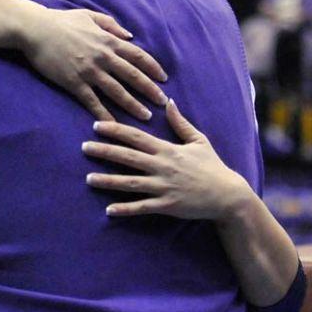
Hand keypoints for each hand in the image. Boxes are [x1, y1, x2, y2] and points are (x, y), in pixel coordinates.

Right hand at [22, 9, 167, 120]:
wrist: (35, 29)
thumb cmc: (61, 21)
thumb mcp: (89, 15)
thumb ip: (111, 25)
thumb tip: (130, 36)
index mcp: (108, 40)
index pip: (138, 56)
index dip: (153, 68)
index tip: (163, 79)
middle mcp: (103, 57)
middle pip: (133, 76)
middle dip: (150, 90)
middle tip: (162, 103)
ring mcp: (89, 71)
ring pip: (117, 92)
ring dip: (133, 105)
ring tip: (146, 116)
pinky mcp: (74, 83)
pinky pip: (93, 102)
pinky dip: (104, 114)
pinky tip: (114, 124)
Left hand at [82, 99, 249, 218]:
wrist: (228, 195)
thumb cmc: (212, 167)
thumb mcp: (199, 140)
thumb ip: (180, 123)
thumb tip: (169, 101)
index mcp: (167, 150)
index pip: (136, 136)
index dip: (115, 130)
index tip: (96, 125)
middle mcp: (163, 167)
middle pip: (128, 157)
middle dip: (104, 151)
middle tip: (83, 148)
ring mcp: (164, 187)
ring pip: (131, 183)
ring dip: (108, 181)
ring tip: (88, 179)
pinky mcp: (168, 205)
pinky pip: (142, 207)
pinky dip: (125, 209)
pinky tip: (108, 210)